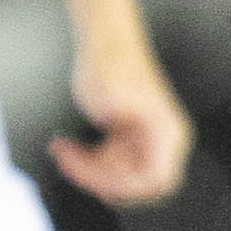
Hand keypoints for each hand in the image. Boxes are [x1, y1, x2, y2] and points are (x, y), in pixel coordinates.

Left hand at [50, 37, 191, 205]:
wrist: (104, 44)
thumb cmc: (110, 64)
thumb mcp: (112, 99)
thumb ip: (127, 135)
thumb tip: (140, 165)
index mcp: (167, 133)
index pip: (155, 180)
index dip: (124, 186)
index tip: (95, 177)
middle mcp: (161, 141)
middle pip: (134, 184)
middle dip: (99, 178)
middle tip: (71, 161)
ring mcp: (143, 142)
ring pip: (116, 178)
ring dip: (85, 170)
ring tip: (63, 149)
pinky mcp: (126, 141)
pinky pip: (106, 167)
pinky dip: (84, 162)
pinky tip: (66, 147)